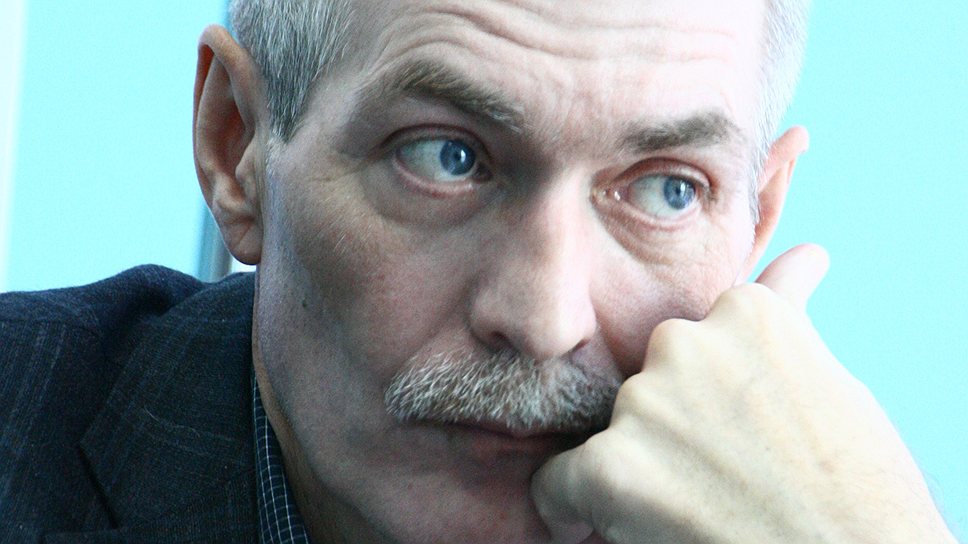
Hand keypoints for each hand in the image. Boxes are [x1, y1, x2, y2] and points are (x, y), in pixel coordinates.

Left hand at [531, 245, 955, 543]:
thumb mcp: (830, 378)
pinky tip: (626, 521)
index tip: (739, 436)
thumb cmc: (858, 485)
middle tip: (726, 475)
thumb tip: (805, 255)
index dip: (709, 400)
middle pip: (651, 386)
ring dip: (640, 466)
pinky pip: (559, 482)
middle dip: (674, 427)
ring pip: (614, 433)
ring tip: (702, 503)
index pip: (696, 345)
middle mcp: (682, 341)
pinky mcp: (608, 465)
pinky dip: (578, 507)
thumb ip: (788, 320)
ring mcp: (643, 401)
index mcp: (743, 312)